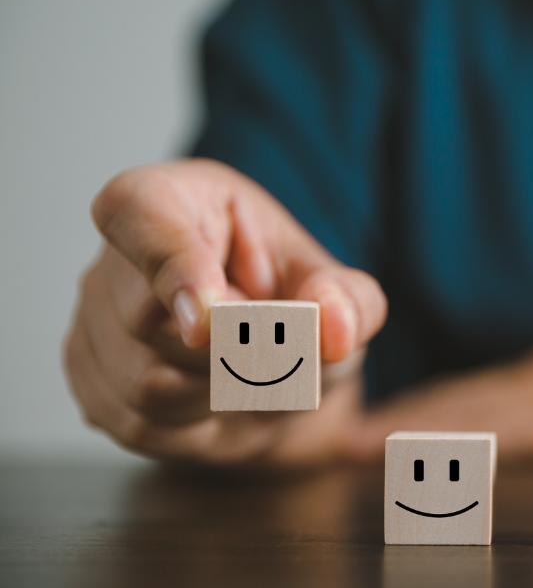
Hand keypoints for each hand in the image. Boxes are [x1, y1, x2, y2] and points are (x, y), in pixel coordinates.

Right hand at [64, 159, 386, 465]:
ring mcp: (92, 327)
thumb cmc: (293, 296)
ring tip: (266, 368)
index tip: (210, 315)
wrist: (274, 355)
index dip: (174, 265)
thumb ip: (348, 300)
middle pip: (155, 324)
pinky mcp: (93, 388)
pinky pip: (146, 425)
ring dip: (227, 393)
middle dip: (237, 351)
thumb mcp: (338, 288)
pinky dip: (205, 424)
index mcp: (168, 199)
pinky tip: (233, 398)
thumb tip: (334, 326)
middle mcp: (114, 262)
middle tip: (289, 349)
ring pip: (151, 385)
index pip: (141, 215)